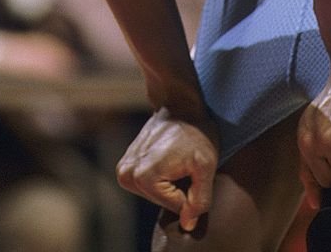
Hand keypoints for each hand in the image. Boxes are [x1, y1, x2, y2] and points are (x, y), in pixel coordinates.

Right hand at [116, 108, 218, 231]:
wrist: (178, 105)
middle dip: (179, 188)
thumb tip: (187, 223)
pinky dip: (162, 179)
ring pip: (157, 196)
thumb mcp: (206, 166)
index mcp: (144, 177)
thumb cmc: (195, 132)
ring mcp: (124, 171)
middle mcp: (127, 175)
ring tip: (176, 160)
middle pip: (163, 202)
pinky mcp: (125, 168)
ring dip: (171, 184)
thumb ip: (200, 199)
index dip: (191, 189)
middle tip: (184, 162)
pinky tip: (168, 160)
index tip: (190, 166)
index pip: (176, 206)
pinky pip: (149, 187)